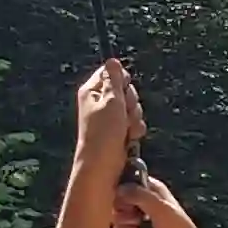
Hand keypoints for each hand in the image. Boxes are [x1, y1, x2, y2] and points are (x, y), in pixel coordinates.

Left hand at [74, 58, 144, 174]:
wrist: (103, 167)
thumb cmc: (104, 135)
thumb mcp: (111, 102)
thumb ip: (114, 80)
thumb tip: (112, 60)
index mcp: (92, 91)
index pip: (111, 73)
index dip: (122, 81)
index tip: (122, 93)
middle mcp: (99, 103)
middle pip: (126, 90)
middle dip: (131, 102)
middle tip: (123, 115)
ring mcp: (109, 118)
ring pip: (133, 107)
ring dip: (135, 118)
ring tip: (126, 130)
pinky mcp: (118, 131)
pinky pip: (135, 122)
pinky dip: (135, 130)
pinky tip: (130, 138)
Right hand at [108, 172, 183, 227]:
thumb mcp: (160, 208)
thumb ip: (139, 195)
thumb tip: (120, 188)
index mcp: (158, 192)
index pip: (135, 179)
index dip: (125, 186)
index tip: (119, 194)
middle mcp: (151, 203)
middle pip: (125, 197)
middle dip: (121, 205)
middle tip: (129, 214)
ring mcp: (146, 220)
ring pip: (122, 213)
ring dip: (122, 220)